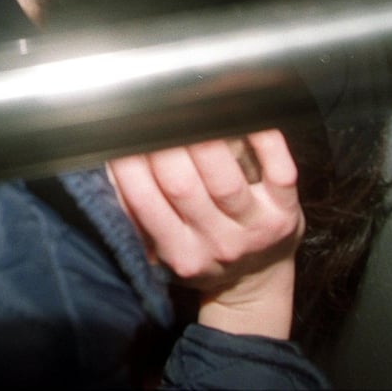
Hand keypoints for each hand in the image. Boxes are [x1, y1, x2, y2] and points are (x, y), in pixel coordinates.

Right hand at [107, 130, 302, 338]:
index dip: (129, 166)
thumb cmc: (201, 251)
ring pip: (225, 180)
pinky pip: (280, 172)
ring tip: (188, 109)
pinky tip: (247, 116)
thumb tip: (105, 160)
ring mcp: (255, 229)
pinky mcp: (286, 213)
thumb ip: (137, 212)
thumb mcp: (162, 248)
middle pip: (183, 188)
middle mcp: (216, 244)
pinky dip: (265, 142)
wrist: (257, 283)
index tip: (119, 135)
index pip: (144, 204)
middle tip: (153, 113)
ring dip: (204, 141)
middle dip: (163, 146)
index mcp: (178, 253)